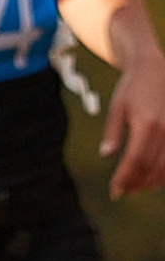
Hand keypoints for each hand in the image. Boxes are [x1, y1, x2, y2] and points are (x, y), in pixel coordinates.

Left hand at [102, 51, 164, 198]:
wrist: (154, 68)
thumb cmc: (132, 88)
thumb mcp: (117, 107)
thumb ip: (113, 132)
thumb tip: (106, 154)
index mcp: (147, 124)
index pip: (135, 160)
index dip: (124, 179)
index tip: (114, 192)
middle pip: (152, 166)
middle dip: (136, 183)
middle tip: (123, 192)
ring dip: (152, 180)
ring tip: (136, 188)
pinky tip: (154, 177)